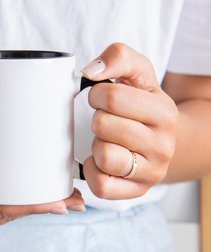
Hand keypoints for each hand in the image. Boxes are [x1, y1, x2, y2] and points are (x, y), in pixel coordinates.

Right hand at [0, 125, 84, 237]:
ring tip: (66, 197)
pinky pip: (1, 209)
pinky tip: (41, 197)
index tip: (60, 203)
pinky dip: (23, 203)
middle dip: (42, 209)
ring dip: (36, 207)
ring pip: (8, 214)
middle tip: (75, 199)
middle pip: (8, 216)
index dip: (31, 209)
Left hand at [81, 43, 177, 198]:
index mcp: (164, 112)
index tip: (102, 98)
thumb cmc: (142, 104)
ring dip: (97, 145)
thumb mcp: (137, 73)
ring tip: (108, 140)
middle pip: (104, 125)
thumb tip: (91, 71)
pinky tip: (101, 160)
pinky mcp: (136, 191)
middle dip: (97, 119)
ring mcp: (152, 172)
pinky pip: (101, 185)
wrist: (161, 138)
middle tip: (107, 121)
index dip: (96, 94)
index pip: (112, 97)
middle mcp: (163, 145)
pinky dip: (93, 171)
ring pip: (104, 156)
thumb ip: (118, 57)